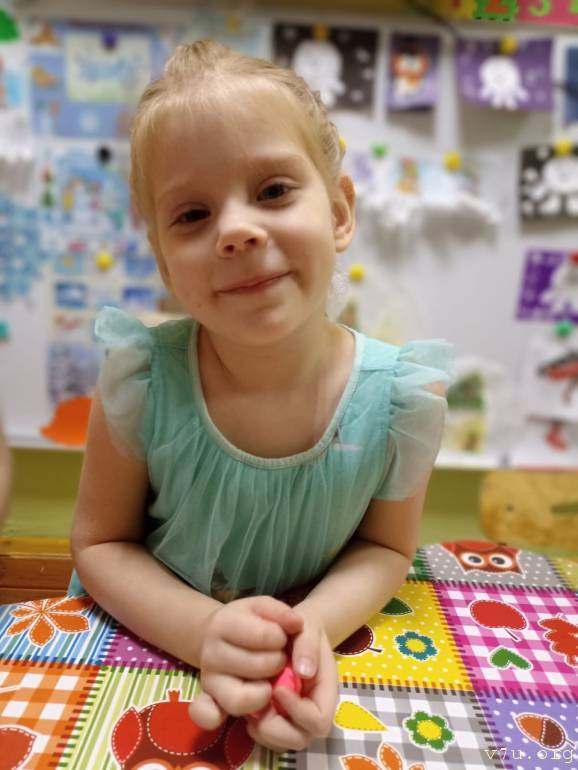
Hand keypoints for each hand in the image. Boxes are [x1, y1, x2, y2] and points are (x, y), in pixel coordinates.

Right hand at [188, 596, 303, 728]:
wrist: (218, 634)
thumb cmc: (248, 620)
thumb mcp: (264, 607)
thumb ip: (281, 612)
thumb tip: (297, 624)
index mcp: (224, 623)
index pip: (264, 636)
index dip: (281, 638)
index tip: (281, 636)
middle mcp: (211, 653)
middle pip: (258, 667)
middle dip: (278, 662)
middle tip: (278, 657)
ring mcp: (208, 679)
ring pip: (241, 698)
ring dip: (264, 691)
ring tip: (269, 680)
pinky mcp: (209, 699)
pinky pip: (209, 715)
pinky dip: (220, 718)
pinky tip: (242, 709)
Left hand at [245, 614, 336, 752]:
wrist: (290, 630)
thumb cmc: (303, 629)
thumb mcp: (309, 628)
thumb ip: (308, 646)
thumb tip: (303, 672)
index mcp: (324, 692)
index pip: (318, 720)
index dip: (298, 711)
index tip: (278, 688)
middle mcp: (310, 711)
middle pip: (298, 739)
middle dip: (275, 728)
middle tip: (258, 707)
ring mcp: (293, 717)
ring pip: (280, 742)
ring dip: (262, 729)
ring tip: (250, 707)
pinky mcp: (276, 717)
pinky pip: (266, 736)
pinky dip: (255, 728)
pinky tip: (247, 707)